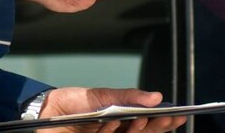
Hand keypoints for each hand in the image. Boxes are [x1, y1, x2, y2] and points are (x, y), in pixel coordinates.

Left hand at [40, 87, 185, 131]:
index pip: (148, 123)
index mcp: (121, 119)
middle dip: (159, 127)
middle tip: (170, 118)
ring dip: (142, 130)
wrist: (45, 113)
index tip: (179, 115)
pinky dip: (117, 132)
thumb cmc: (73, 103)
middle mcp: (117, 132)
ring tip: (146, 119)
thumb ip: (128, 96)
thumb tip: (156, 97)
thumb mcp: (102, 95)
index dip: (164, 121)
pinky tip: (122, 122)